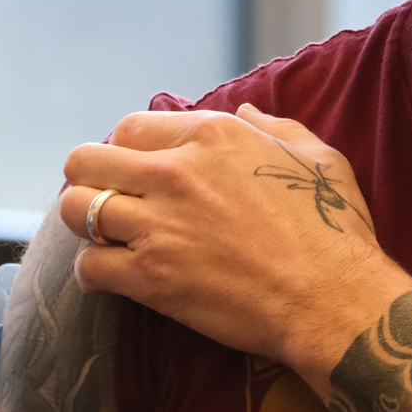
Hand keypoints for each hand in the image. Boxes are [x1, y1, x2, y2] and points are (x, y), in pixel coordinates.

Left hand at [59, 104, 411, 380]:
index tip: (137, 173)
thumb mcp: (318, 158)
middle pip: (85, 160)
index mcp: (212, 135)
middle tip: (110, 202)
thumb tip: (247, 111)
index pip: (129, 128)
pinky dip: (93, 274)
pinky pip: (88, 267)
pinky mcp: (151, 277)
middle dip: (89, 179)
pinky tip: (111, 278)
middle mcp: (175, 172)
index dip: (126, 151)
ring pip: (77, 210)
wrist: (332, 300)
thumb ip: (276, 127)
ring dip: (86, 224)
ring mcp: (158, 225)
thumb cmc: (334, 231)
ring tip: (107, 238)